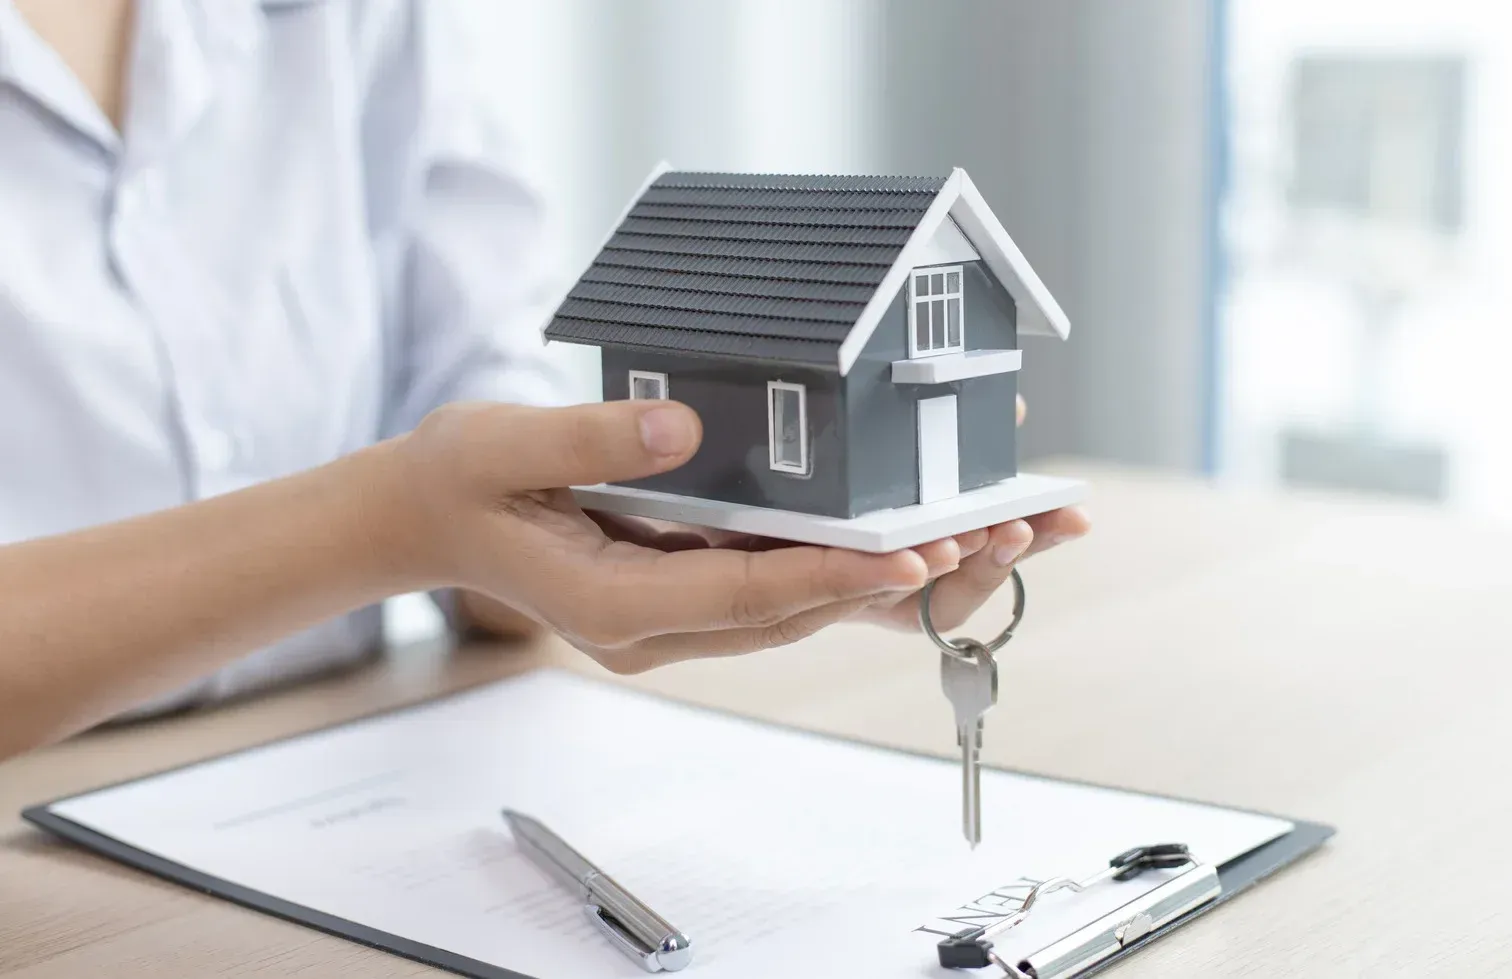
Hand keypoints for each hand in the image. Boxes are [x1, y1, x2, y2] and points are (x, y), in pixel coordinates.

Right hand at [453, 391, 1085, 641]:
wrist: (428, 518)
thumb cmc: (460, 480)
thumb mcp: (503, 445)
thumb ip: (590, 442)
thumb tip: (685, 434)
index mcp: (615, 607)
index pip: (744, 596)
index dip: (833, 576)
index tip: (916, 555)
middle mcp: (663, 629)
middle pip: (804, 613)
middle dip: (909, 576)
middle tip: (1008, 533)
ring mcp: (684, 620)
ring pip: (814, 607)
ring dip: (908, 574)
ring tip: (1007, 532)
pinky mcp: (699, 593)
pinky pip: (795, 586)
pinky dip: (866, 561)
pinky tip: (936, 534)